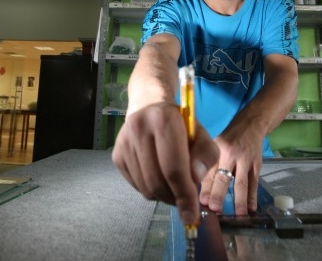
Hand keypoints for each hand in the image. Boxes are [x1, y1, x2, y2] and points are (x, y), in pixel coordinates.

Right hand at [112, 102, 219, 224]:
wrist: (148, 106)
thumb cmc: (179, 123)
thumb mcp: (201, 134)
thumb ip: (205, 156)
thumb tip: (194, 180)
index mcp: (163, 121)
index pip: (174, 168)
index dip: (184, 195)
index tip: (192, 215)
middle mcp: (139, 130)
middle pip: (157, 182)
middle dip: (174, 199)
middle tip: (185, 202)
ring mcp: (124, 144)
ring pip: (145, 188)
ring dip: (163, 196)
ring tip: (174, 187)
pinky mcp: (116, 155)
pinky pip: (136, 186)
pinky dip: (150, 189)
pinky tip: (158, 176)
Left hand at [199, 133, 262, 214]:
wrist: (250, 124)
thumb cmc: (228, 137)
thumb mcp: (214, 144)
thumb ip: (207, 162)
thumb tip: (196, 186)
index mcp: (216, 148)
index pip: (209, 170)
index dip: (204, 187)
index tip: (200, 201)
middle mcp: (231, 154)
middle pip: (223, 177)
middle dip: (218, 194)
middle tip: (214, 208)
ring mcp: (246, 160)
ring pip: (241, 182)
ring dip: (239, 200)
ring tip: (237, 215)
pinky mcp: (257, 164)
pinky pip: (254, 183)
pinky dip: (253, 197)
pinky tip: (251, 208)